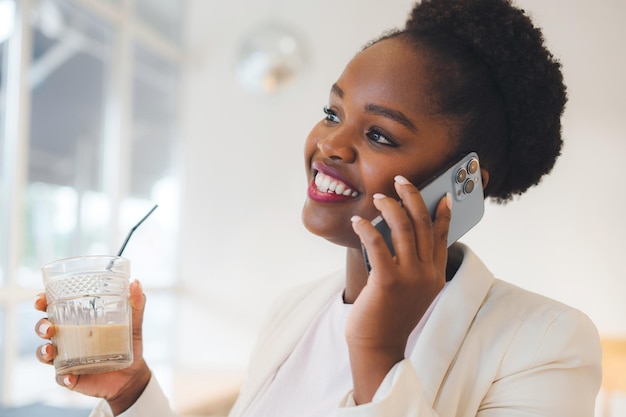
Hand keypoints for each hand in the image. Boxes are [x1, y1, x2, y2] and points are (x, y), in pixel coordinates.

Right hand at [35, 280, 151, 414]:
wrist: (133, 373)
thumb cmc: (129, 342)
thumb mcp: (134, 321)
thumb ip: (136, 303)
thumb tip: (135, 283)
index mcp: (77, 321)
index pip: (54, 308)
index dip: (42, 303)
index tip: (40, 300)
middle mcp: (67, 338)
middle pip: (44, 329)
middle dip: (41, 326)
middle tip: (48, 327)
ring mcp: (67, 359)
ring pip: (45, 353)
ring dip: (43, 351)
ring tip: (50, 349)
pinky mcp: (72, 377)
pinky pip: (62, 378)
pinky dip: (63, 378)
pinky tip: (69, 377)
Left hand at [347, 175, 451, 403]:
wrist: (378, 347)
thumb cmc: (388, 317)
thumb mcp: (410, 291)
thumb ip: (411, 266)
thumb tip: (397, 232)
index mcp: (435, 275)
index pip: (442, 237)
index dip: (443, 213)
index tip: (444, 195)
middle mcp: (427, 274)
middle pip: (424, 224)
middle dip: (413, 197)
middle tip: (401, 181)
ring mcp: (410, 278)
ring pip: (404, 228)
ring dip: (390, 207)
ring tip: (378, 197)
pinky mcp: (388, 281)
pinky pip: (378, 244)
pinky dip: (367, 229)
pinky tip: (357, 222)